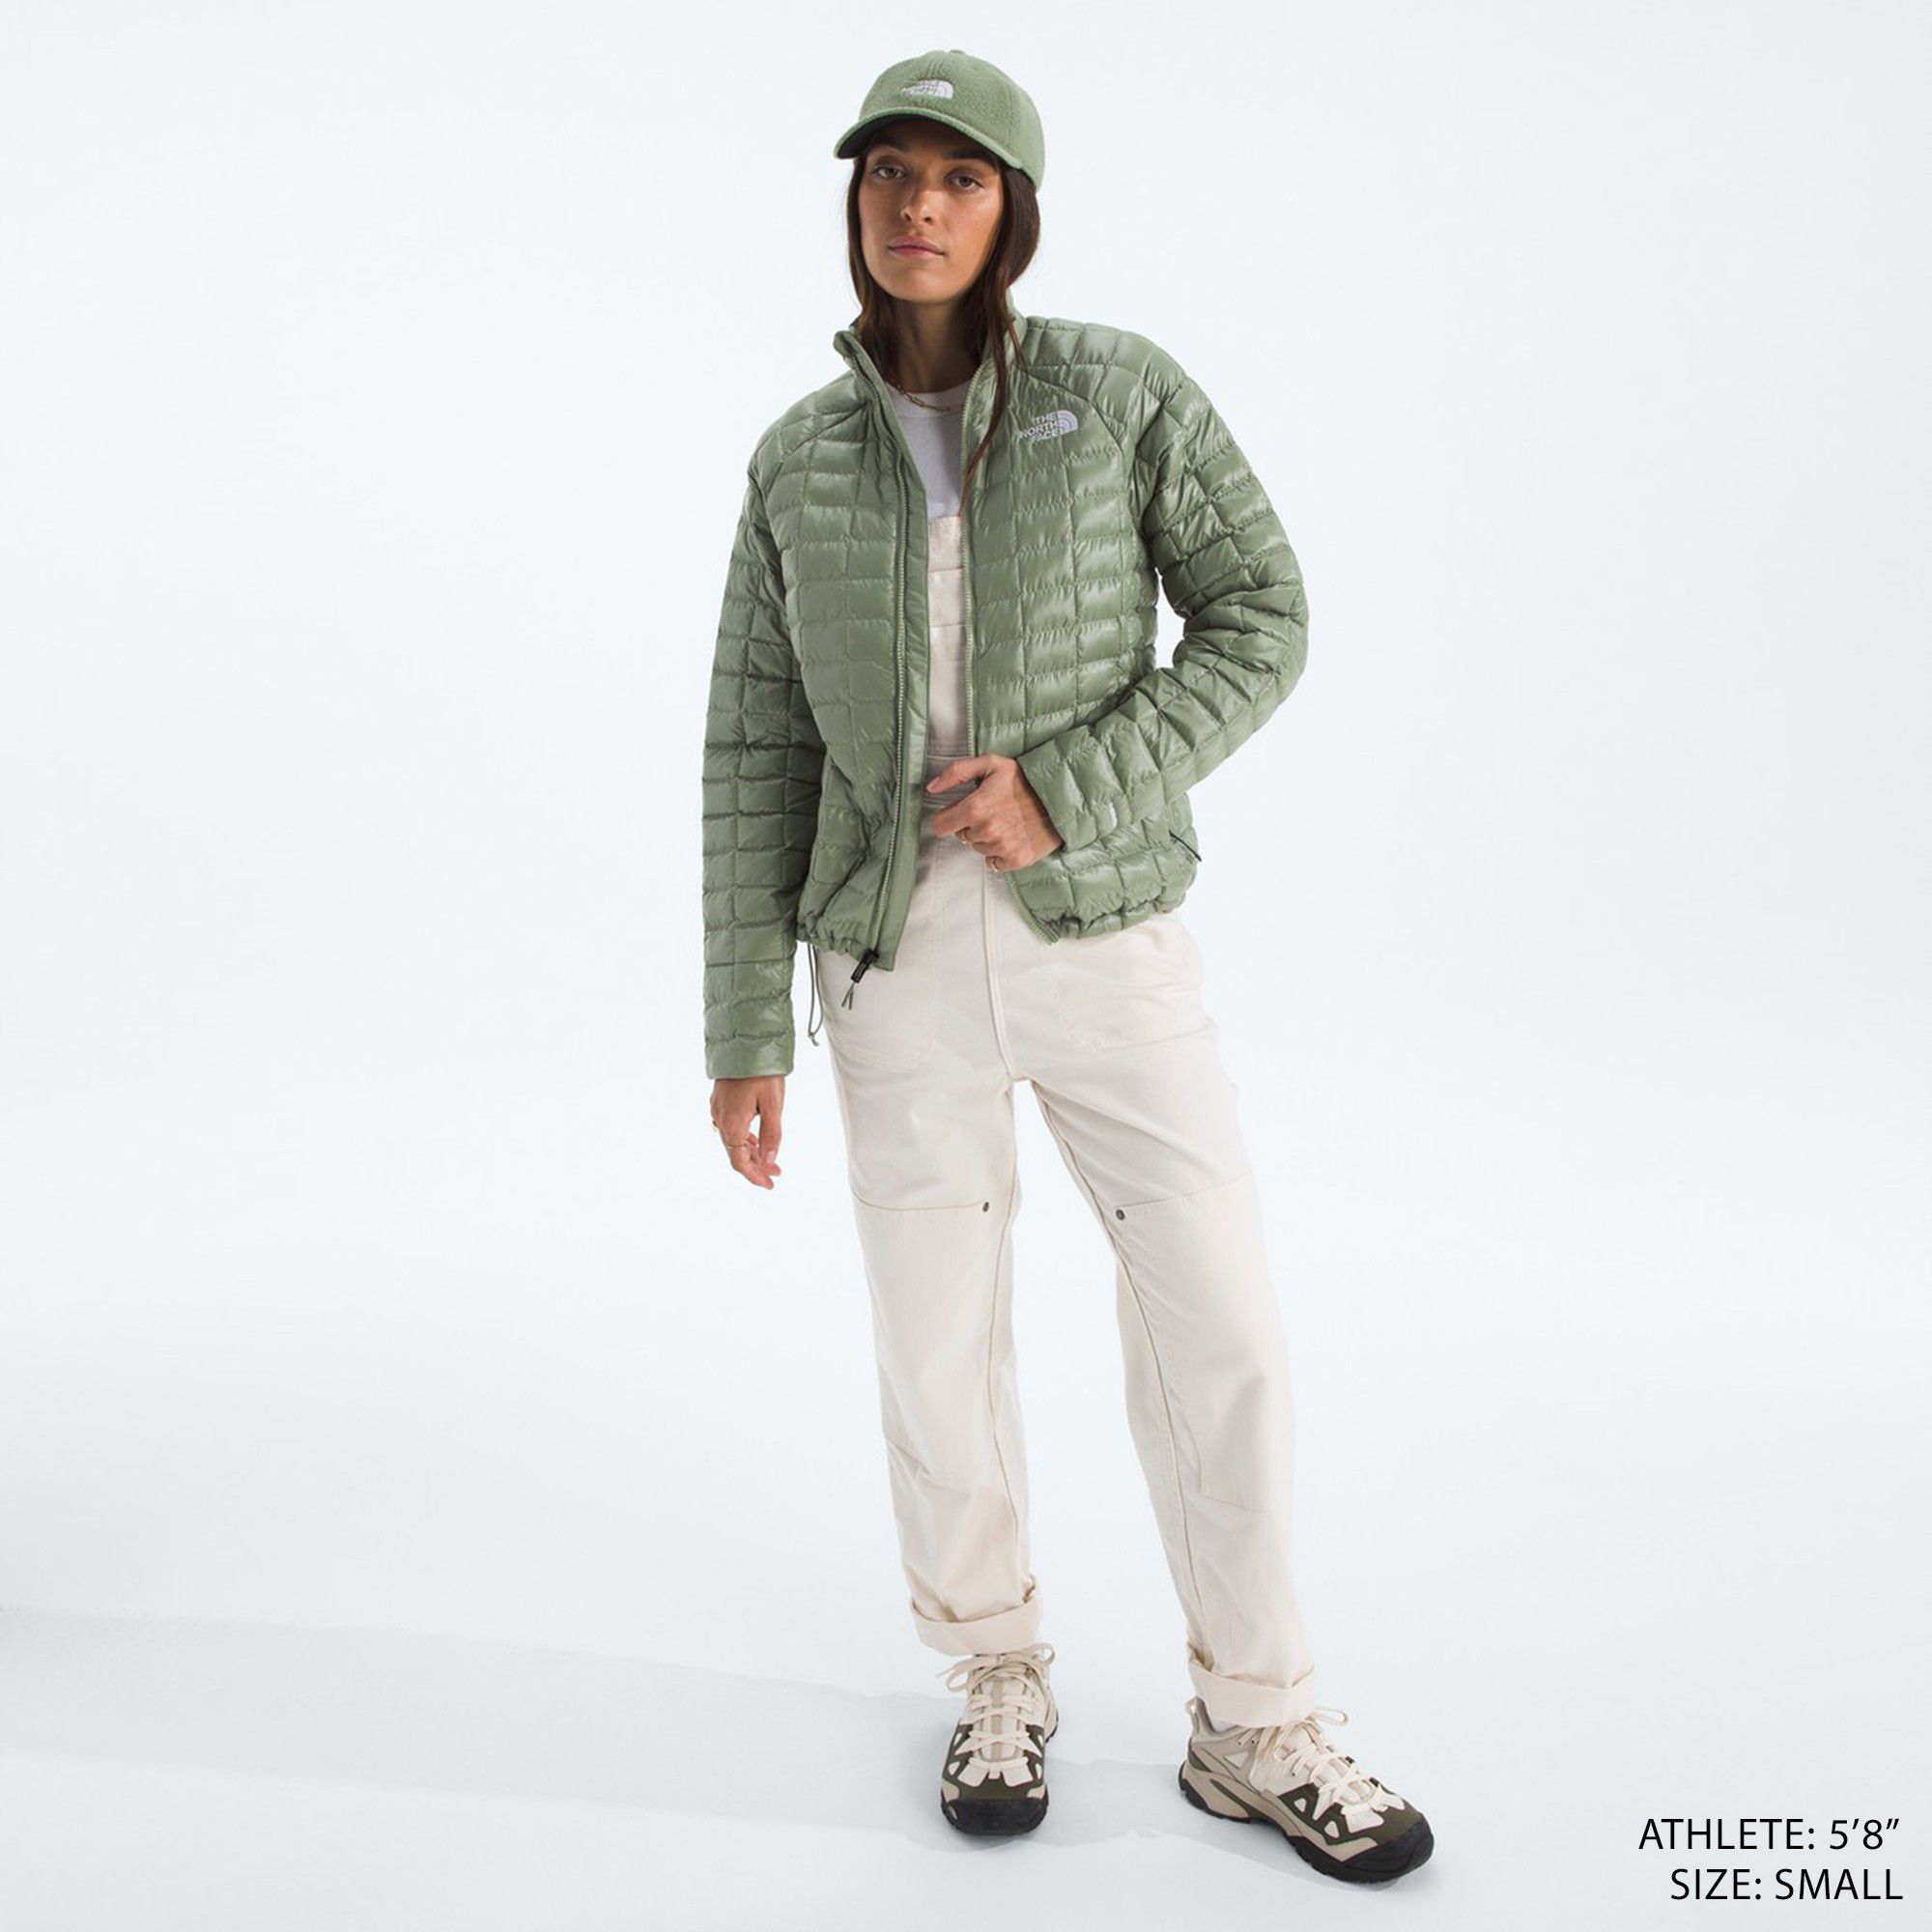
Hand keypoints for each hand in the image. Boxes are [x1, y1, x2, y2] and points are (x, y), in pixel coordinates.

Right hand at [710, 1075, 784, 1189]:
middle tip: (776, 1172)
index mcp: (732, 1124)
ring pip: (733, 1140)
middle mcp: (720, 1119)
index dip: (755, 1176)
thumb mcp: (773, 1105)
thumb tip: (770, 1160)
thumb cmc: (762, 1071)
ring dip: (751, 1152)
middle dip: (756, 1165)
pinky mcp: (720, 1100)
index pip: (740, 1161)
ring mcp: (718, 1109)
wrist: (746, 1041)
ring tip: (770, 1158)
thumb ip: (772, 1135)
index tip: (770, 1184)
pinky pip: (730, 1127)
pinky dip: (744, 1137)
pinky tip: (757, 1138)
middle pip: (736, 1153)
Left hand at [925, 755, 1064, 870]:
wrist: (1061, 797)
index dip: (948, 817)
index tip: (960, 811)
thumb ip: (957, 772)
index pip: (940, 825)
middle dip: (971, 825)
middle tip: (993, 811)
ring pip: (978, 848)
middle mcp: (986, 831)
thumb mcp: (991, 764)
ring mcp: (1001, 847)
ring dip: (987, 838)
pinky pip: (994, 863)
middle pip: (961, 836)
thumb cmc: (1025, 779)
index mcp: (975, 807)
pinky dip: (1000, 853)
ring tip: (1006, 822)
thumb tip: (932, 788)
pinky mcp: (1016, 859)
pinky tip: (1012, 836)